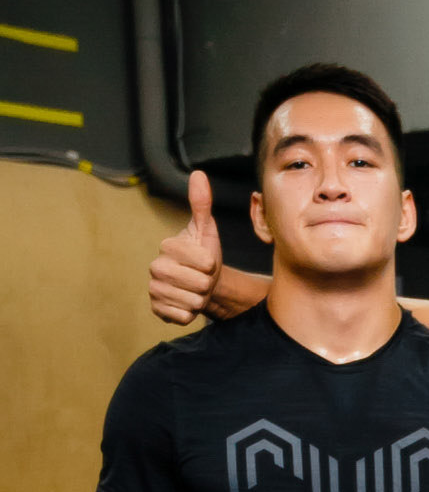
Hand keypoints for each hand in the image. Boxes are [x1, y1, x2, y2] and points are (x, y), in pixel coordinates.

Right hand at [149, 170, 220, 324]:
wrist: (201, 284)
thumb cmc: (204, 256)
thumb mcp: (206, 230)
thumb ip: (202, 204)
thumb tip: (198, 175)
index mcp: (167, 246)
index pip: (203, 260)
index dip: (211, 264)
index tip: (207, 261)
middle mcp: (156, 266)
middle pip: (198, 283)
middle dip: (207, 283)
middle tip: (202, 279)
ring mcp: (154, 289)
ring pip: (192, 301)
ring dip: (200, 298)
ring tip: (195, 290)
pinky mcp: (157, 309)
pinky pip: (183, 316)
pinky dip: (191, 313)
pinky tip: (187, 303)